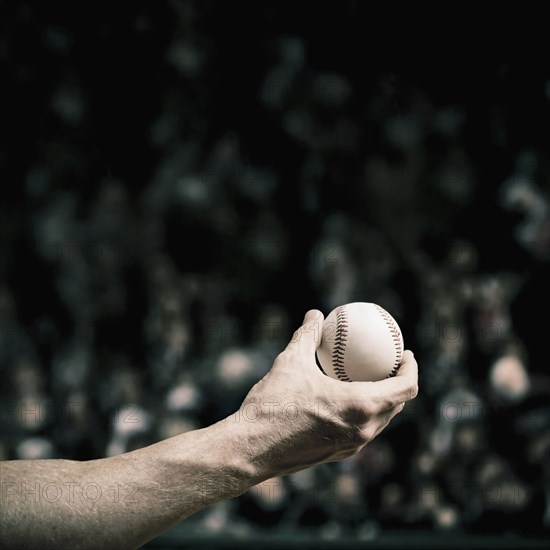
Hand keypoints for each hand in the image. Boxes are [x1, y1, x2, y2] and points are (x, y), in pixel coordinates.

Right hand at [235, 309, 418, 480]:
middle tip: (389, 363)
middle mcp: (363, 430)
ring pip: (380, 421)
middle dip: (399, 383)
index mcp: (360, 406)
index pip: (405, 388)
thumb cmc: (273, 405)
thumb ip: (307, 335)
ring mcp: (352, 446)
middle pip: (396, 405)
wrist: (251, 449)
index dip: (411, 369)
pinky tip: (344, 400)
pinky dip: (364, 413)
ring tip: (370, 380)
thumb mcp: (290, 362)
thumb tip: (315, 315)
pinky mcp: (337, 455)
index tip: (405, 353)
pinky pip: (362, 431)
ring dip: (383, 400)